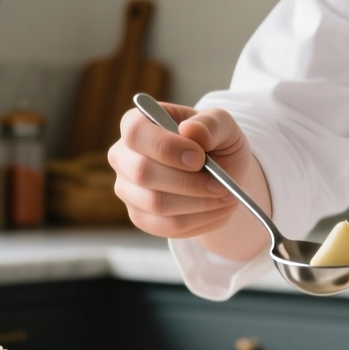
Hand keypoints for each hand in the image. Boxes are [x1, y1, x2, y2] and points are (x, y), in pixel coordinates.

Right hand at [108, 101, 263, 244]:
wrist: (222, 175)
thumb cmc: (216, 142)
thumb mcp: (223, 124)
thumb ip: (211, 123)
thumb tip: (190, 130)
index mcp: (137, 123)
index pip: (135, 133)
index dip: (166, 147)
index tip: (199, 158)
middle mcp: (123, 156)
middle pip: (143, 173)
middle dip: (188, 182)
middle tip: (221, 185)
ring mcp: (127, 189)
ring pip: (156, 204)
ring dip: (198, 204)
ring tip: (225, 196)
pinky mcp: (140, 217)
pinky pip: (166, 226)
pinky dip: (199, 220)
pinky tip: (217, 210)